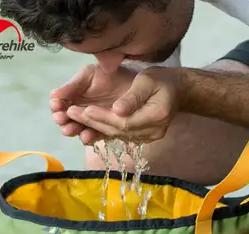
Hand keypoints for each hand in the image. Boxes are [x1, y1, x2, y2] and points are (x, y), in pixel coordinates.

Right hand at [50, 64, 135, 142]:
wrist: (135, 83)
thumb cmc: (110, 74)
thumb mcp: (89, 75)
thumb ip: (73, 85)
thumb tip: (53, 95)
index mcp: (73, 94)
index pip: (60, 102)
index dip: (56, 105)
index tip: (56, 105)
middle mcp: (79, 109)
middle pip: (66, 118)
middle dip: (62, 119)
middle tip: (61, 119)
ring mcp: (91, 120)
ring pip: (77, 128)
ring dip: (72, 130)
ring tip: (70, 130)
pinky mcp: (103, 130)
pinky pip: (93, 135)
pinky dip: (88, 137)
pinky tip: (85, 136)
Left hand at [65, 67, 186, 144]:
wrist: (177, 91)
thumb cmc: (162, 80)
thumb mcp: (148, 80)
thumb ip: (132, 97)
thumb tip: (117, 110)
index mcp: (156, 116)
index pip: (124, 122)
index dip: (102, 117)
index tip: (83, 110)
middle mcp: (152, 132)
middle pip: (118, 130)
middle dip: (93, 123)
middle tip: (70, 114)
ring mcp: (147, 137)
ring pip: (116, 135)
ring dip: (94, 128)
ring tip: (74, 120)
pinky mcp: (141, 138)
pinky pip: (120, 135)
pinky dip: (103, 130)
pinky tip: (87, 125)